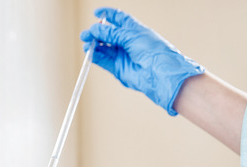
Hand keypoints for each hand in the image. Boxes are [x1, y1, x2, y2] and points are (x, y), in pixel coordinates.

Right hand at [80, 7, 203, 115]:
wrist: (160, 73)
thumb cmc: (153, 51)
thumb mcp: (131, 36)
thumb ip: (112, 33)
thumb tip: (95, 29)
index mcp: (134, 30)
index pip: (119, 19)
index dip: (107, 14)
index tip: (96, 13)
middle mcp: (127, 42)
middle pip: (108, 34)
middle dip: (96, 33)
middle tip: (86, 34)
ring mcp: (122, 55)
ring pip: (104, 48)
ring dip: (94, 45)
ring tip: (87, 43)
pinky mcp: (118, 68)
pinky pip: (103, 60)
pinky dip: (95, 56)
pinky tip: (90, 53)